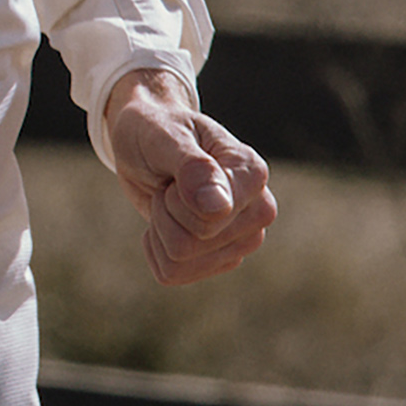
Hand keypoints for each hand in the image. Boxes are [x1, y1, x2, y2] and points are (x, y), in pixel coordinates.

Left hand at [105, 68, 274, 287]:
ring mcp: (242, 240)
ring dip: (160, 230)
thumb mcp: (164, 137)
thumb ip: (193, 167)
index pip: (207, 218)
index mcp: (252, 175)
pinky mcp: (221, 259)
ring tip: (171, 199)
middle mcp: (258, 212)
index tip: (178, 168)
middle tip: (170, 183)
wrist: (147, 143)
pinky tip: (167, 221)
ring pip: (180, 263)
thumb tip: (219, 208)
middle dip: (164, 213)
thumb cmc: (156, 131)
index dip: (174, 199)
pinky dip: (156, 248)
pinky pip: (173, 274)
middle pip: (189, 244)